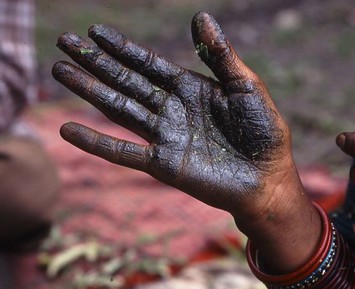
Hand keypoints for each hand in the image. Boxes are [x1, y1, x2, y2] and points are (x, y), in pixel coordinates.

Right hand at [52, 12, 310, 222]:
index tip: (95, 31)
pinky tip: (69, 130)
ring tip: (59, 72)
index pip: (148, 64)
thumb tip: (200, 16)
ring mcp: (165, 136)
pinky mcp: (163, 164)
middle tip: (65, 43)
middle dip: (95, 63)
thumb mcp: (245, 87)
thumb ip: (221, 55)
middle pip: (126, 82)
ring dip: (89, 92)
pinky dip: (96, 142)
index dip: (122, 48)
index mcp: (190, 88)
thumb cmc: (264, 132)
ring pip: (118, 110)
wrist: (267, 178)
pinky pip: (123, 152)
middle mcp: (172, 109)